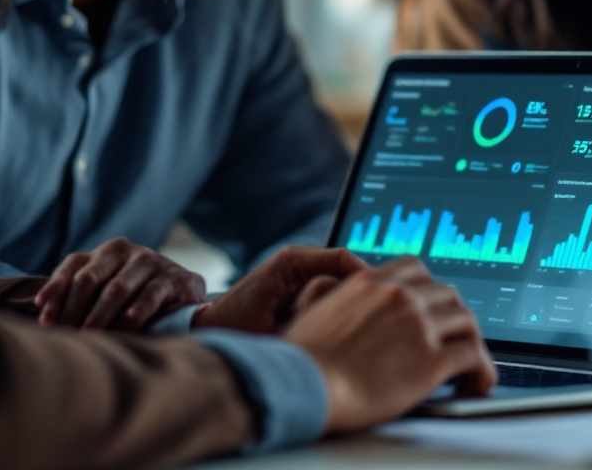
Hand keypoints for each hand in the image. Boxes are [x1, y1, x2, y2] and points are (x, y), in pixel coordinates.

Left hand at [34, 237, 205, 331]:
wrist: (187, 295)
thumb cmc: (137, 298)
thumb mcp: (109, 292)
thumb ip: (83, 299)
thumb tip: (46, 325)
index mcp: (105, 252)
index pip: (72, 266)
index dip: (55, 290)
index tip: (44, 318)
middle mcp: (126, 251)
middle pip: (89, 278)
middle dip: (73, 309)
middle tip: (64, 335)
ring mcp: (151, 262)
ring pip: (117, 288)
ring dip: (100, 315)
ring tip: (88, 337)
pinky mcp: (175, 278)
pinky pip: (151, 294)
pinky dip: (137, 310)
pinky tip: (128, 325)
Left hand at [193, 246, 367, 333]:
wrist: (211, 328)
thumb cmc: (238, 332)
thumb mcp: (280, 332)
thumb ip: (315, 318)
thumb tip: (351, 313)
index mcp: (292, 262)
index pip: (344, 259)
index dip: (366, 281)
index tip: (380, 306)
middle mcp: (296, 258)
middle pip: (347, 266)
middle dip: (360, 291)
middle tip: (373, 319)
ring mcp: (297, 266)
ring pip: (340, 277)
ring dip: (348, 298)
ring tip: (355, 323)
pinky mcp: (297, 278)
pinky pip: (328, 284)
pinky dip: (337, 301)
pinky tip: (339, 324)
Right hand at [283, 257, 497, 434]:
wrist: (303, 384)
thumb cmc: (300, 359)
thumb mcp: (308, 310)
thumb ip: (327, 293)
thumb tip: (330, 288)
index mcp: (371, 283)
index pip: (416, 270)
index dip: (430, 290)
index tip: (432, 307)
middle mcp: (399, 297)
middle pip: (448, 295)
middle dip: (454, 318)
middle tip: (454, 339)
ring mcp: (419, 325)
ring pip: (467, 321)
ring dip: (472, 342)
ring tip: (471, 365)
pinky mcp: (431, 360)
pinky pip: (472, 356)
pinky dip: (481, 369)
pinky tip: (478, 382)